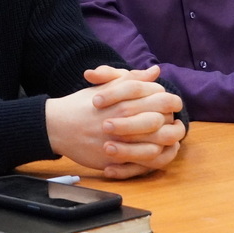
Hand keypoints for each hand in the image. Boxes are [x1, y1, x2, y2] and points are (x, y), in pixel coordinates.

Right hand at [46, 65, 185, 178]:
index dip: (171, 102)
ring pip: (157, 142)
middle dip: (172, 121)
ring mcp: (120, 138)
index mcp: (125, 98)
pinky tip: (157, 152)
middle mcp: (124, 117)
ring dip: (168, 140)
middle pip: (161, 119)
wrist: (58, 125)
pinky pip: (143, 161)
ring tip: (170, 138)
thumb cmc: (84, 104)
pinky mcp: (115, 156)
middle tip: (175, 123)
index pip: (160, 97)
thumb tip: (155, 71)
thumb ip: (133, 78)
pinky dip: (155, 157)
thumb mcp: (107, 86)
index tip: (172, 105)